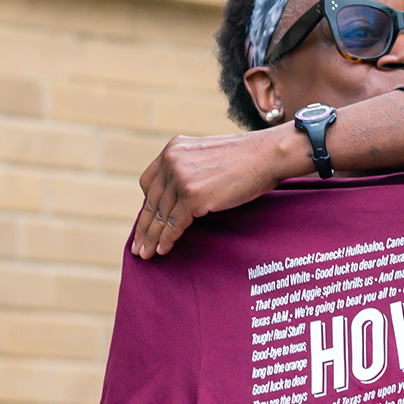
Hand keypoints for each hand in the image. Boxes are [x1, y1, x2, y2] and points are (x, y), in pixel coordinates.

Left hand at [133, 129, 301, 258]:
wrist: (266, 155)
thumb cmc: (245, 159)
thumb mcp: (206, 157)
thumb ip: (189, 170)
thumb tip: (179, 197)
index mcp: (173, 149)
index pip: (149, 183)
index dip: (148, 205)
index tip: (147, 222)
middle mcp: (172, 161)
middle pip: (151, 201)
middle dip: (144, 227)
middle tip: (137, 246)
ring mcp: (181, 178)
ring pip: (161, 215)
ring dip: (152, 238)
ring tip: (145, 254)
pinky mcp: (193, 196)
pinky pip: (174, 224)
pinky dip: (167, 239)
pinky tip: (163, 250)